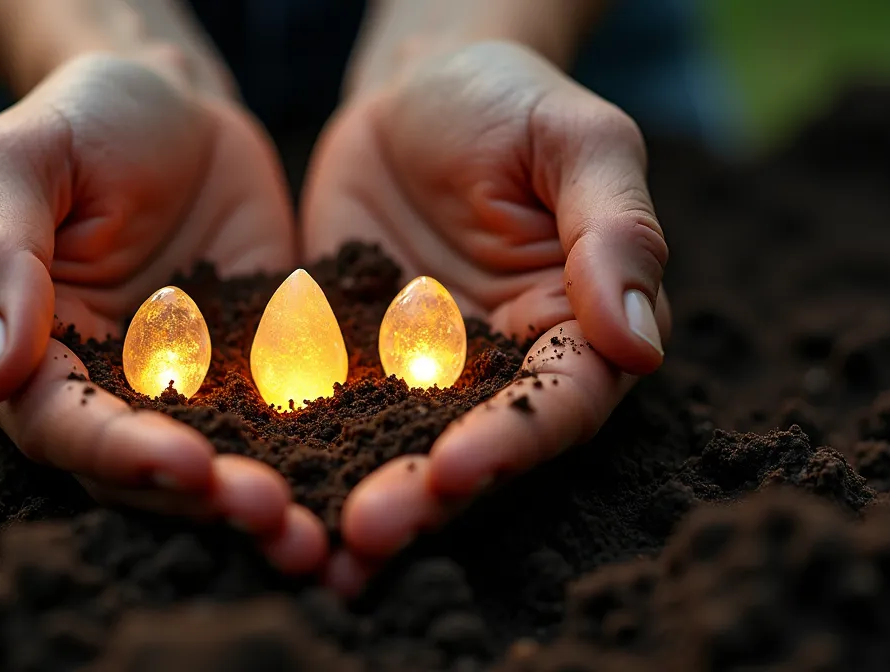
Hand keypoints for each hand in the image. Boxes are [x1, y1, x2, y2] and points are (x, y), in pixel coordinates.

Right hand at [0, 53, 326, 573]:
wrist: (178, 104)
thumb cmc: (85, 113)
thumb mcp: (24, 155)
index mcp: (4, 346)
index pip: (54, 422)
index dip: (116, 451)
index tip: (187, 463)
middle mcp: (81, 385)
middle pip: (130, 467)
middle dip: (198, 496)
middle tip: (272, 512)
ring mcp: (162, 389)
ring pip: (201, 464)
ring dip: (250, 500)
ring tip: (312, 530)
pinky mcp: (232, 379)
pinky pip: (264, 427)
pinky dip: (303, 458)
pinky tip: (358, 480)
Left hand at [301, 42, 671, 592]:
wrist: (413, 91)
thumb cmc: (510, 101)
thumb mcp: (575, 141)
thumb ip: (614, 232)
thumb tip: (640, 343)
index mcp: (577, 329)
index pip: (557, 403)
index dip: (512, 442)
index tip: (455, 467)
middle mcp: (502, 370)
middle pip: (471, 450)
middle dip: (422, 496)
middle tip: (365, 534)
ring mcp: (424, 375)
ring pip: (394, 450)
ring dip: (355, 497)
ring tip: (307, 547)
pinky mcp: (355, 365)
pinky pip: (325, 413)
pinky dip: (293, 452)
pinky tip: (248, 485)